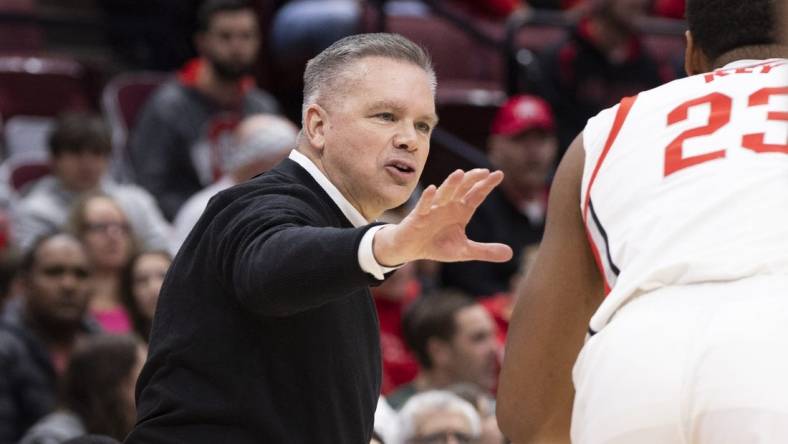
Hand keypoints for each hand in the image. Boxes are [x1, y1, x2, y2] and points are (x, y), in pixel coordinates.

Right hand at [373, 168, 513, 265]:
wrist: (411, 249)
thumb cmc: (437, 245)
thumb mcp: (464, 251)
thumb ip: (485, 251)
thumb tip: (510, 254)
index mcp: (461, 211)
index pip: (476, 195)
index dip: (486, 185)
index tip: (499, 174)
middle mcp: (448, 206)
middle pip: (462, 189)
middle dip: (472, 180)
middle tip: (484, 171)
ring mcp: (433, 209)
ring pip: (443, 194)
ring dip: (451, 184)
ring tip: (460, 173)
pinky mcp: (418, 217)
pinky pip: (424, 206)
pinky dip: (428, 198)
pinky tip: (433, 189)